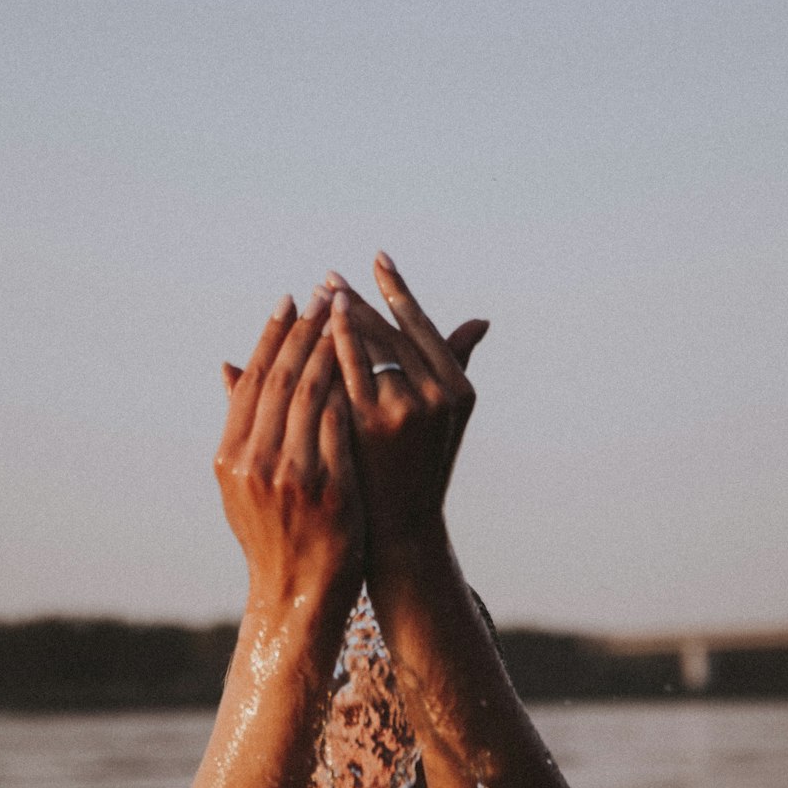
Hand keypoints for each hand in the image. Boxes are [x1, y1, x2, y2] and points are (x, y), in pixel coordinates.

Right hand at [214, 291, 363, 607]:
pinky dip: (352, 387)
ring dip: (332, 346)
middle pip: (282, 377)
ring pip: (314, 392)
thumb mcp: (242, 483)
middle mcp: (255, 460)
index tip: (290, 301)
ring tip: (348, 314)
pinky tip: (367, 359)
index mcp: (231, 455)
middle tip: (326, 292)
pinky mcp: (328, 485)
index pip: (253, 380)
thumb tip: (228, 366)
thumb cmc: (274, 535)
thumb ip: (240, 425)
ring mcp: (291, 474)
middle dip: (305, 329)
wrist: (298, 593)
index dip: (272, 336)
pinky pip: (342, 423)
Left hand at [327, 255, 488, 557]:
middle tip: (328, 278)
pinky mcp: (372, 422)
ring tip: (315, 297)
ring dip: (338, 318)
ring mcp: (406, 407)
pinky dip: (325, 349)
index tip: (377, 259)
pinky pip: (343, 372)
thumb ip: (454, 362)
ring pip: (366, 348)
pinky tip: (306, 333)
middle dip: (357, 302)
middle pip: (389, 331)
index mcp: (459, 388)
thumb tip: (481, 321)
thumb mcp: (445, 418)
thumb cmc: (418, 469)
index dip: (397, 290)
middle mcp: (439, 393)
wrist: (400, 529)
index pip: (421, 324)